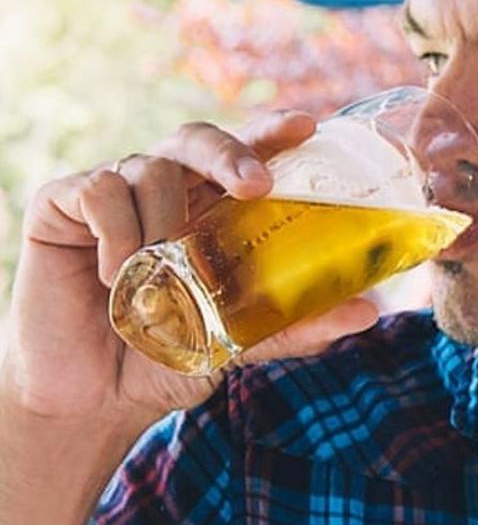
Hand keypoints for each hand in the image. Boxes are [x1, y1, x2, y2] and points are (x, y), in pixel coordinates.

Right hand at [2, 111, 378, 430]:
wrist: (94, 397)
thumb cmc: (167, 359)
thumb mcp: (240, 344)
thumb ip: (295, 324)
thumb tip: (368, 311)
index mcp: (210, 211)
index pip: (245, 157)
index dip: (273, 133)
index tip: (307, 127)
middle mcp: (165, 191)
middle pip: (198, 139)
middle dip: (231, 153)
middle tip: (256, 184)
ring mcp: (114, 193)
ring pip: (151, 168)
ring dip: (167, 223)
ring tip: (165, 277)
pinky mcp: (61, 204)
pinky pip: (100, 190)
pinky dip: (117, 232)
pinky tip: (118, 277)